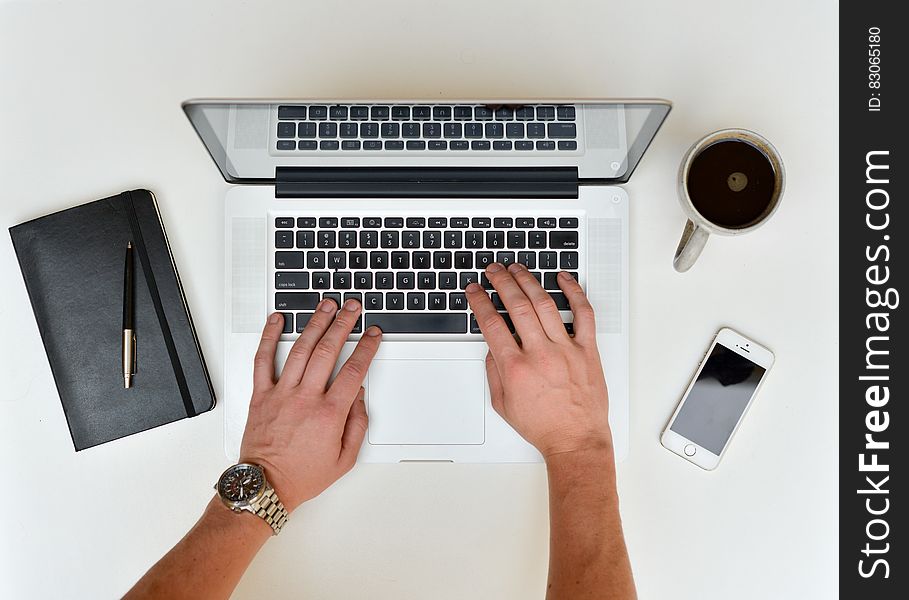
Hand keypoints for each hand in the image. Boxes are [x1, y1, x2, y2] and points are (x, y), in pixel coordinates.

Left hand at [239, 299, 381, 510]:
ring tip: (325, 306)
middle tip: (352, 308)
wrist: (265, 486)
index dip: (367, 348)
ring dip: (315, 323)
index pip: (354, 370)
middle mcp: (305, 398)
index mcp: (329, 414)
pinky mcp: (261, 395)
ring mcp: (281, 393)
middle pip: (329, 351)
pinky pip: (263, 359)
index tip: (373, 335)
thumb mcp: (344, 459)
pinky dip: (269, 337)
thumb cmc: (302, 475)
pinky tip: (277, 320)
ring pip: (300, 349)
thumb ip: (357, 424)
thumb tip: (359, 396)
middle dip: (344, 324)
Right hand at [465, 263, 611, 459]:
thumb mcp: (503, 404)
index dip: (480, 302)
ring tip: (518, 269)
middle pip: (517, 306)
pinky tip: (563, 278)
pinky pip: (584, 314)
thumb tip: (492, 347)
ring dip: (528, 281)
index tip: (475, 291)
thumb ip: (494, 372)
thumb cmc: (543, 426)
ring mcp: (566, 349)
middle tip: (493, 270)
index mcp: (516, 368)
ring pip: (545, 304)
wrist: (576, 440)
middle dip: (501, 282)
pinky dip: (574, 292)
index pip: (492, 324)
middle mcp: (540, 354)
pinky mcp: (587, 349)